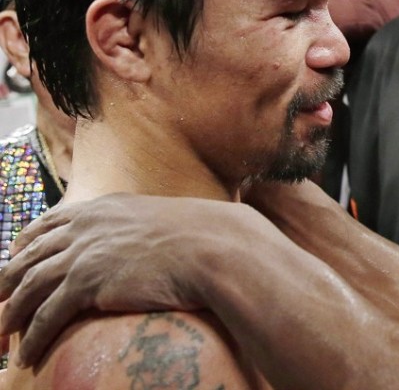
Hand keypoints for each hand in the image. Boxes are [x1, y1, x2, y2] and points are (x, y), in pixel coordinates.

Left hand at [0, 193, 260, 366]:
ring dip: (10, 316)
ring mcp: (83, 254)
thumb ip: (139, 226)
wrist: (212, 247)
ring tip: (1, 338)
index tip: (15, 258)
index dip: (25, 245)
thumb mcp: (160, 219)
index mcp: (101, 208)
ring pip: (28, 289)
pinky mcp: (86, 284)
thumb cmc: (201, 236)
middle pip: (28, 258)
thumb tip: (147, 242)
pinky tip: (26, 354)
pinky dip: (31, 337)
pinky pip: (45, 316)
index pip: (48, 225)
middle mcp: (85, 228)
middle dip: (5, 284)